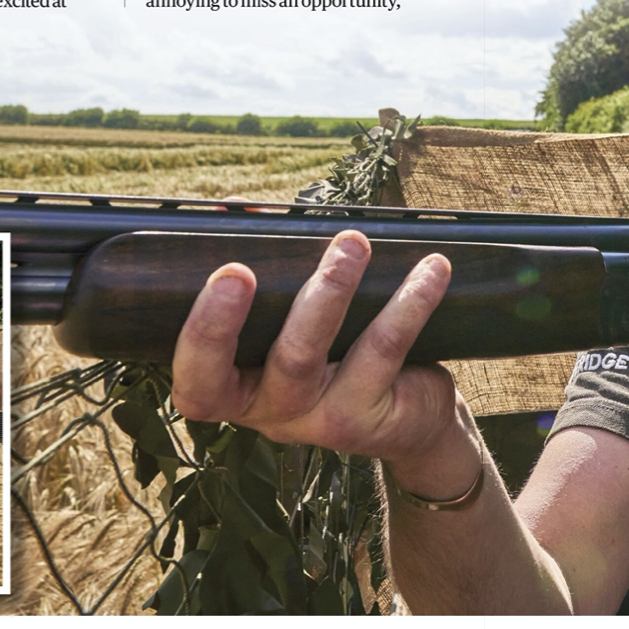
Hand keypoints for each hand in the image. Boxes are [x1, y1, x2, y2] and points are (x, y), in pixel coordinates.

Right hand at [169, 231, 465, 479]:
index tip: (228, 273)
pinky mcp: (371, 417)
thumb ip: (266, 273)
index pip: (197, 383)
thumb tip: (239, 208)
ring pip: (317, 356)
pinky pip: (385, 350)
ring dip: (334, 290)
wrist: (406, 421)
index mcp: (238, 390)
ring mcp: (322, 420)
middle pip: (273, 362)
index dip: (204, 334)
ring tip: (353, 242)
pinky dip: (409, 301)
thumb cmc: (333, 353)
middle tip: (252, 266)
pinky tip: (430, 269)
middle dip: (262, 311)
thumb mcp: (292, 322)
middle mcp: (273, 412)